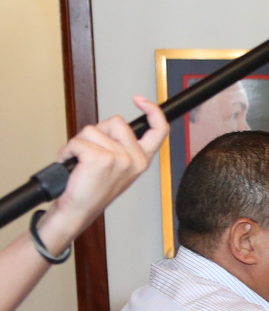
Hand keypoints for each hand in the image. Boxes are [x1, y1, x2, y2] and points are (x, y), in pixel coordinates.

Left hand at [46, 97, 169, 240]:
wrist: (80, 209)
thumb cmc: (94, 191)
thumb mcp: (120, 169)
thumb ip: (124, 148)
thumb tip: (114, 126)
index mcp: (142, 160)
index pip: (158, 130)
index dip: (152, 111)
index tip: (140, 100)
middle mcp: (135, 159)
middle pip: (115, 122)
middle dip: (98, 132)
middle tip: (93, 153)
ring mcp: (119, 158)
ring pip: (92, 130)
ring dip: (79, 144)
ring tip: (81, 162)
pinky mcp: (100, 158)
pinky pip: (77, 141)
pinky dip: (68, 151)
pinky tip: (72, 164)